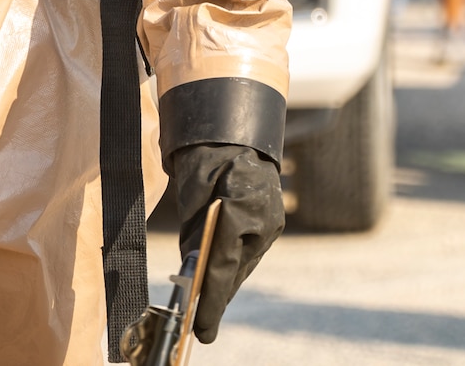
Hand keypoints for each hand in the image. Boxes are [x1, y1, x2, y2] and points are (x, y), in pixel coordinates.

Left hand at [166, 143, 283, 342]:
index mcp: (239, 211)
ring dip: (226, 282)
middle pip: (235, 271)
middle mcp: (262, 220)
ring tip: (210, 306)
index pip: (222, 266)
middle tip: (202, 325)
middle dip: (217, 297)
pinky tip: (223, 277)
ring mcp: (271, 222)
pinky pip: (250, 253)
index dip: (211, 301)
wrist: (232, 136)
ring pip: (244, 264)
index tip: (202, 329)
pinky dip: (235, 266)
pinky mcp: (273, 223)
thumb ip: (194, 239)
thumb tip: (192, 275)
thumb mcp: (191, 201)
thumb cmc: (205, 163)